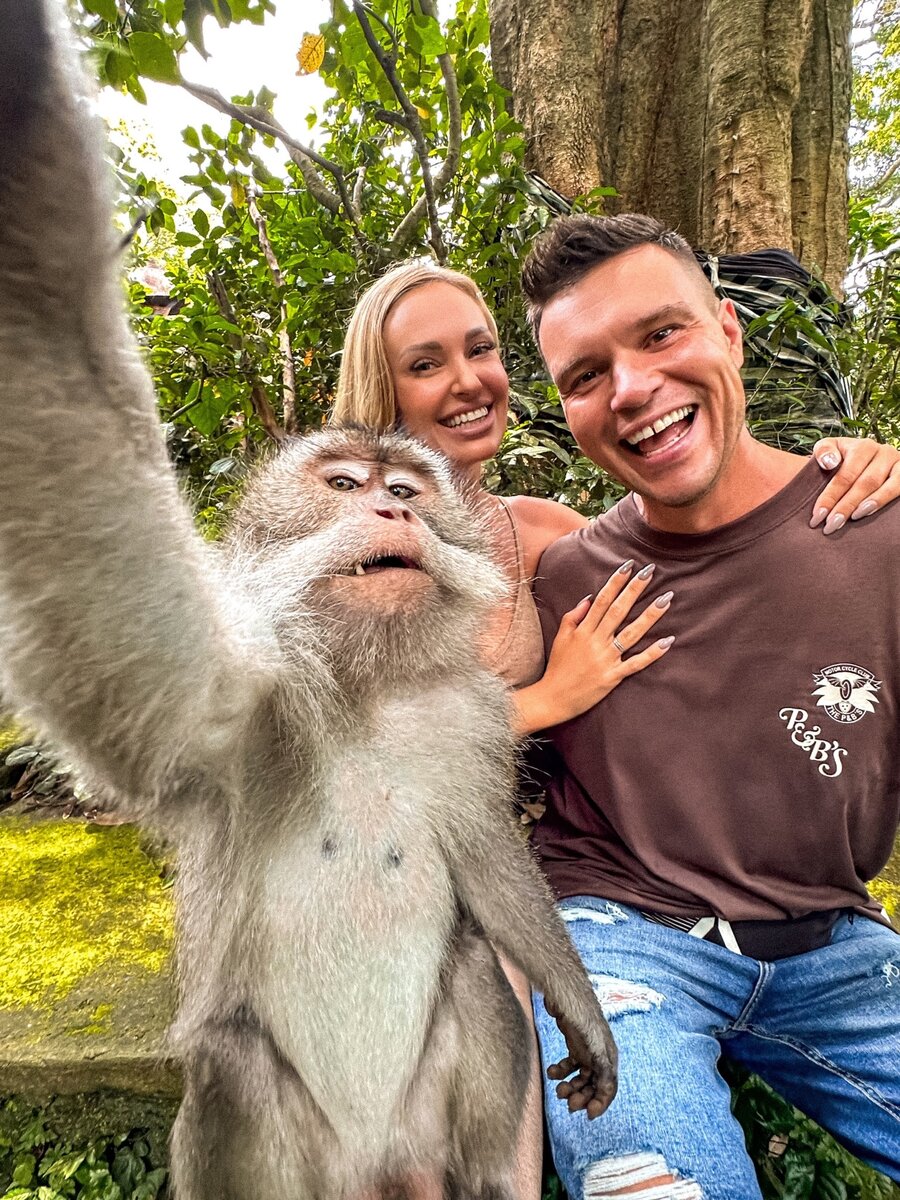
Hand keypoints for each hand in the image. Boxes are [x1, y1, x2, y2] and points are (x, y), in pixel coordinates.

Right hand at [518, 561, 672, 734]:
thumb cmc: (557, 668)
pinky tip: (668, 641)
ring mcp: (605, 659)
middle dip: (634, 590)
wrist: (552, 699)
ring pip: (631, 634)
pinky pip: (636, 663)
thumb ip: (573, 617)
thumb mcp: (560, 639)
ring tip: (666, 599)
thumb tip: (589, 599)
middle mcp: (595, 642)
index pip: (602, 600)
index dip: (616, 582)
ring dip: (650, 615)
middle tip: (650, 571)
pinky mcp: (613, 677)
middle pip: (618, 611)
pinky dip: (652, 653)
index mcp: (582, 631)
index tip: (629, 566)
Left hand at [545, 1002, 617, 1119]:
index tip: (588, 1115)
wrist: (567, 993)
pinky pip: (570, 1066)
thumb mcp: (595, 1044)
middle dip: (582, 1097)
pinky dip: (561, 1073)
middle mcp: (600, 1055)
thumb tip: (607, 1091)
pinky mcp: (575, 1045)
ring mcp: (587, 1051)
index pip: (609, 1087)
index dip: (601, 1103)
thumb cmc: (583, 1016)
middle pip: (594, 1085)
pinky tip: (552, 1072)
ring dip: (571, 1088)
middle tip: (568, 1104)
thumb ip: (603, 1068)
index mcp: (609, 1056)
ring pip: (581, 1078)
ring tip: (558, 1090)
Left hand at [810, 437, 899, 534]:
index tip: (816, 517)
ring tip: (850, 520)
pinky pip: (899, 487)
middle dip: (845, 506)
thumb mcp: (831, 448)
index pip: (845, 475)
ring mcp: (898, 462)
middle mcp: (883, 452)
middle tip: (830, 526)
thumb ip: (824, 451)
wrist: (866, 462)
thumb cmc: (843, 459)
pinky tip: (868, 512)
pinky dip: (883, 500)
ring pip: (883, 486)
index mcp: (862, 447)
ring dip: (866, 505)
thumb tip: (829, 462)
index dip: (830, 497)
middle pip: (864, 483)